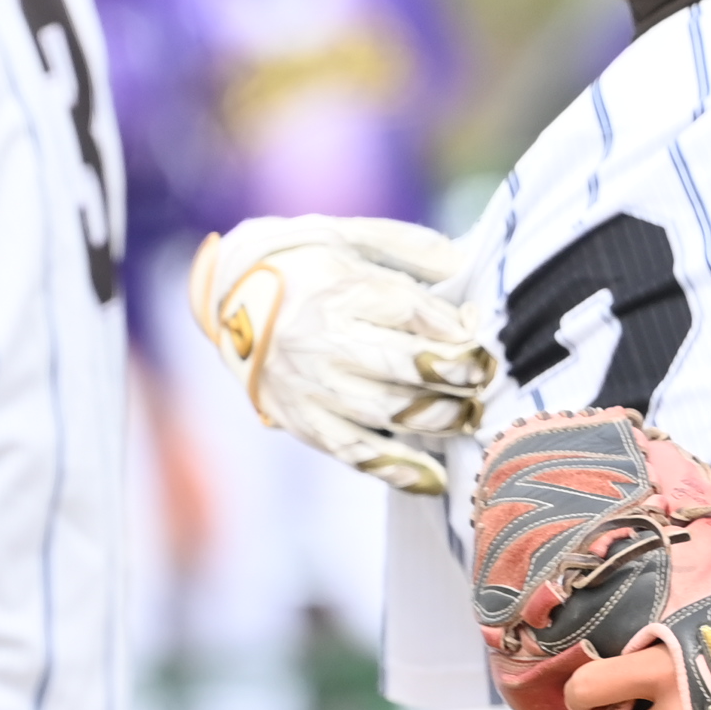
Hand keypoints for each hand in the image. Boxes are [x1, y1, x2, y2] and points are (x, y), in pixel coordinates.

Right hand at [188, 215, 501, 495]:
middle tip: (487, 375)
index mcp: (337, 290)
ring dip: (443, 419)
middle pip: (408, 367)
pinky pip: (355, 453)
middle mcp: (323, 342)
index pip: (412, 313)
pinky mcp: (302, 420)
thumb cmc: (299, 260)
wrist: (224, 293)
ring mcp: (311, 386)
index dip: (455, 326)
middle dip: (460, 375)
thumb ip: (408, 246)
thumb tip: (464, 265)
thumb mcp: (347, 233)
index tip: (476, 330)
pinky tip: (434, 476)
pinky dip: (398, 470)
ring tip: (471, 414)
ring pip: (391, 412)